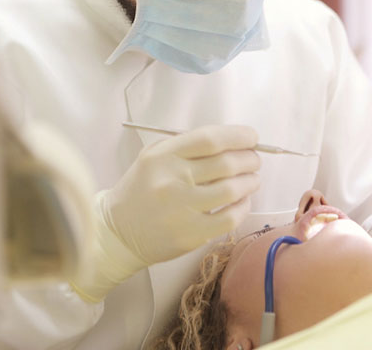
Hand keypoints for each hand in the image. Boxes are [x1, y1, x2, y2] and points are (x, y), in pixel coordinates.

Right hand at [70, 124, 260, 302]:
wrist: (117, 231)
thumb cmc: (141, 188)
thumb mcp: (155, 156)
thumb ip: (188, 146)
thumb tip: (232, 141)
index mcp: (164, 156)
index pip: (210, 139)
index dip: (238, 136)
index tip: (252, 137)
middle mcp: (173, 180)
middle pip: (226, 163)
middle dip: (249, 159)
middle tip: (254, 160)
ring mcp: (182, 209)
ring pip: (232, 190)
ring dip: (250, 181)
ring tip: (252, 178)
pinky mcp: (190, 235)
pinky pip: (229, 218)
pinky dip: (244, 206)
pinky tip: (243, 200)